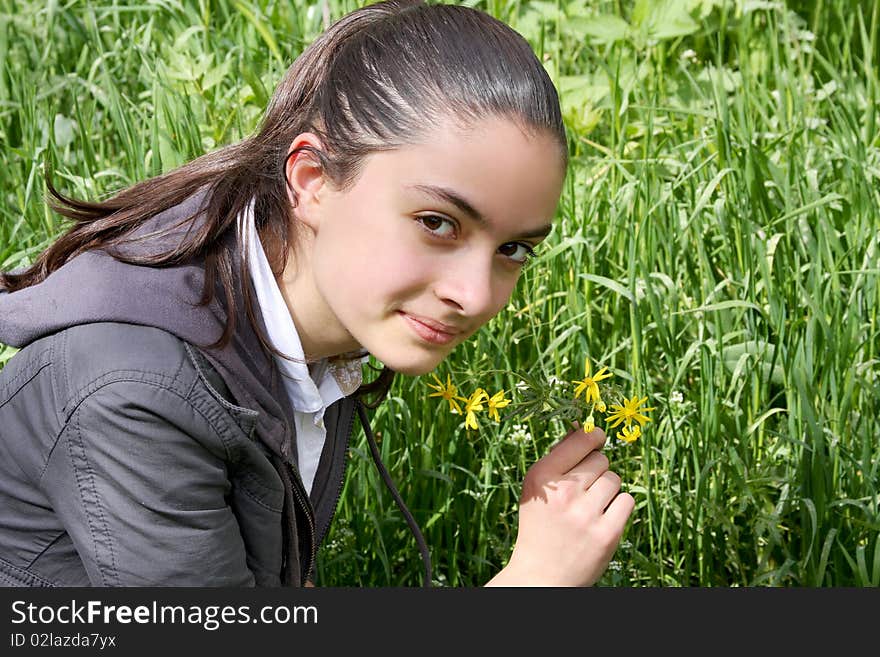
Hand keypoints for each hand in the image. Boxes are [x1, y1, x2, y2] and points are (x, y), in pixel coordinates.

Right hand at [486, 425, 634, 585]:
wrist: (541, 576)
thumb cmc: (540, 525)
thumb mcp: (537, 490)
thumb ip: (558, 458)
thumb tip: (582, 427)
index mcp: (542, 476)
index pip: (581, 439)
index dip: (593, 436)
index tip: (596, 440)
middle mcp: (563, 492)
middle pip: (601, 459)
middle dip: (597, 470)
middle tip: (584, 490)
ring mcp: (586, 514)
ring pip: (615, 479)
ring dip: (607, 490)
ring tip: (590, 508)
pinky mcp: (607, 534)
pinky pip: (627, 500)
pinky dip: (618, 507)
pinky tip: (603, 519)